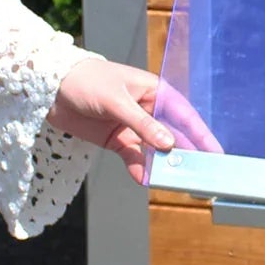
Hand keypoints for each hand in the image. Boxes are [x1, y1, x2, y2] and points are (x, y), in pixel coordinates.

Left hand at [49, 57, 220, 183]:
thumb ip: (142, 124)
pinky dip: (139, 169)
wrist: (50, 89)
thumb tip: (168, 145)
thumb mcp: (115, 101)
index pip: (183, 114)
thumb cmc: (86, 81)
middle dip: (185, 154)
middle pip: (172, 135)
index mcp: (154, 91)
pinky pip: (133, 158)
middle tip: (201, 175)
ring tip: (175, 183)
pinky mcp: (116, 140)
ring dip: (163, 165)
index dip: (201, 134)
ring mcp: (132, 126)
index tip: (215, 153)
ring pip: (154, 150)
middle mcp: (147, 110)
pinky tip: (144, 179)